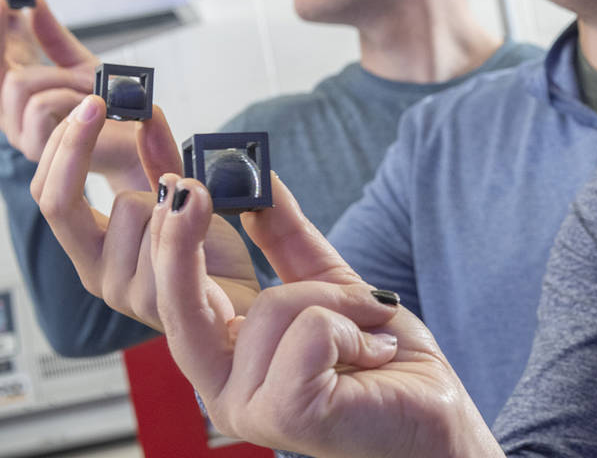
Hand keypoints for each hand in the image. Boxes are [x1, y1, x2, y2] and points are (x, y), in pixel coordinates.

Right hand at [0, 0, 149, 183]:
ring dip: (58, 75)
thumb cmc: (109, 107)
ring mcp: (19, 131)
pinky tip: (91, 102)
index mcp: (14, 93)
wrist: (136, 143)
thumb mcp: (80, 65)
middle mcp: (9, 112)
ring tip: (90, 84)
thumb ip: (54, 38)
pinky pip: (39, 105)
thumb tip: (35, 3)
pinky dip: (68, 94)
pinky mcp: (36, 147)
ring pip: (16, 84)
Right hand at [31, 95, 260, 329]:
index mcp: (92, 249)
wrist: (250, 305)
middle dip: (75, 147)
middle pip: (59, 203)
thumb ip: (159, 158)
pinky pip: (162, 235)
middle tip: (100, 103)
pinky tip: (198, 204)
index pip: (48, 194)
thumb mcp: (181, 196)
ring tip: (198, 215)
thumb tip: (146, 110)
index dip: (60, 147)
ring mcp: (124, 290)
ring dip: (167, 194)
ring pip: (129, 208)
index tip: (89, 101)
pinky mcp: (159, 302)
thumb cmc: (213, 256)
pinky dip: (183, 212)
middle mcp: (97, 272)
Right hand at [152, 166, 501, 457]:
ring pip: (273, 305)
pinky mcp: (281, 414)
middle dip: (177, 238)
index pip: (162, 289)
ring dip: (341, 301)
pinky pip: (311, 329)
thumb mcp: (329, 284)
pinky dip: (355, 327)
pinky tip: (374, 355)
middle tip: (190, 184)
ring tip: (372, 326)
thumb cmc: (384, 364)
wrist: (436, 423)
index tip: (173, 173)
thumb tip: (255, 177)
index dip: (160, 229)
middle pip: (171, 300)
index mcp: (219, 355)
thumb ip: (284, 236)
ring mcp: (243, 406)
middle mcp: (217, 387)